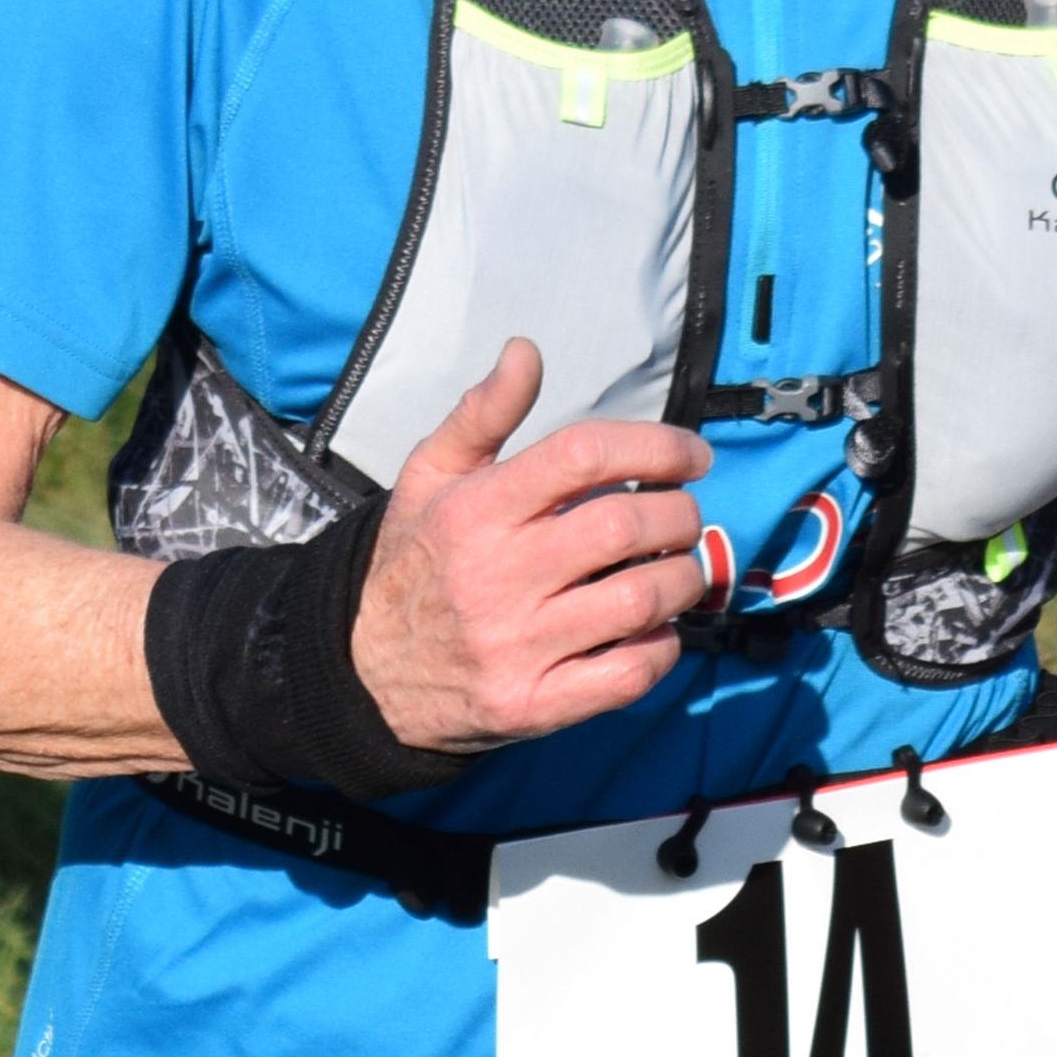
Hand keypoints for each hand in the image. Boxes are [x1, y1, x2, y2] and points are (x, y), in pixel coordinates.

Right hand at [349, 338, 708, 756]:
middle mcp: (496, 575)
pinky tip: (655, 629)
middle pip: (626, 526)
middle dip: (679, 513)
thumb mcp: (428, 478)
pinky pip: (627, 674)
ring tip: (679, 569)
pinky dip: (662, 647)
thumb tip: (526, 351)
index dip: (656, 446)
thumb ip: (481, 414)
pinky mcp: (533, 704)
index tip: (690, 456)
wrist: (367, 675)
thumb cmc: (414, 564)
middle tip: (684, 515)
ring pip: (640, 599)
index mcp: (476, 510)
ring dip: (683, 579)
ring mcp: (517, 645)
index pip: (585, 455)